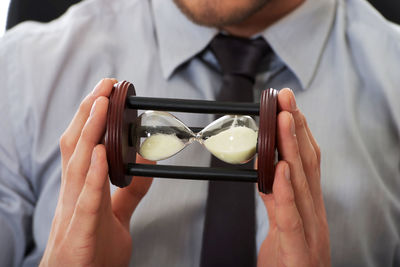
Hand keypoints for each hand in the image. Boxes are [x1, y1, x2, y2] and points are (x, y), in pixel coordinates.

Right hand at [40, 79, 153, 266]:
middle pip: (76, 146)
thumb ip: (130, 190)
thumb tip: (147, 163)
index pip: (83, 146)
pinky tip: (101, 153)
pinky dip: (93, 175)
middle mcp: (72, 195)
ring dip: (90, 132)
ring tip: (101, 105)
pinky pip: (87, 200)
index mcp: (80, 189)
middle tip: (104, 86)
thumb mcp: (115, 214)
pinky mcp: (80, 232)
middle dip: (89, 113)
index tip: (105, 94)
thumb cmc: (92, 250)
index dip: (91, 119)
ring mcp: (73, 212)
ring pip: (78, 165)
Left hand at [257, 89, 330, 266]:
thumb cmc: (289, 262)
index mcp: (310, 208)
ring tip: (283, 120)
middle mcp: (314, 214)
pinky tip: (280, 168)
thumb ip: (276, 200)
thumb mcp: (282, 227)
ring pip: (301, 183)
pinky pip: (290, 217)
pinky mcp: (299, 252)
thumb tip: (268, 172)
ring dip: (291, 147)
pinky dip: (285, 190)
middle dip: (296, 128)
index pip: (306, 163)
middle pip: (306, 165)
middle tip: (286, 100)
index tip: (288, 108)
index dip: (299, 133)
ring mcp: (310, 233)